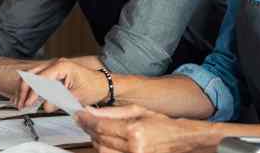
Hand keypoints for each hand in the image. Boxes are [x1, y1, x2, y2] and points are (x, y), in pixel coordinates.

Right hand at [14, 58, 107, 111]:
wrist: (103, 84)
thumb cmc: (94, 87)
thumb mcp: (76, 96)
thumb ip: (58, 101)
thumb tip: (45, 106)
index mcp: (61, 66)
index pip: (40, 79)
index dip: (32, 93)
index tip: (28, 104)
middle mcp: (56, 64)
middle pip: (32, 74)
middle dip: (24, 90)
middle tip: (21, 104)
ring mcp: (54, 67)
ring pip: (32, 75)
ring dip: (26, 89)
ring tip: (22, 102)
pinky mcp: (55, 73)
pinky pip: (38, 78)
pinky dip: (32, 87)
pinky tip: (29, 97)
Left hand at [76, 105, 213, 152]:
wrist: (180, 141)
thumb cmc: (162, 125)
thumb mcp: (138, 111)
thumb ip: (112, 112)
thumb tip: (91, 112)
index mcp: (135, 131)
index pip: (101, 126)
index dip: (86, 121)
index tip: (79, 116)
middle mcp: (134, 148)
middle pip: (100, 140)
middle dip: (90, 130)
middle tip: (86, 121)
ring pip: (102, 152)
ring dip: (97, 141)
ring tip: (98, 131)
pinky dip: (105, 150)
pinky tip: (106, 142)